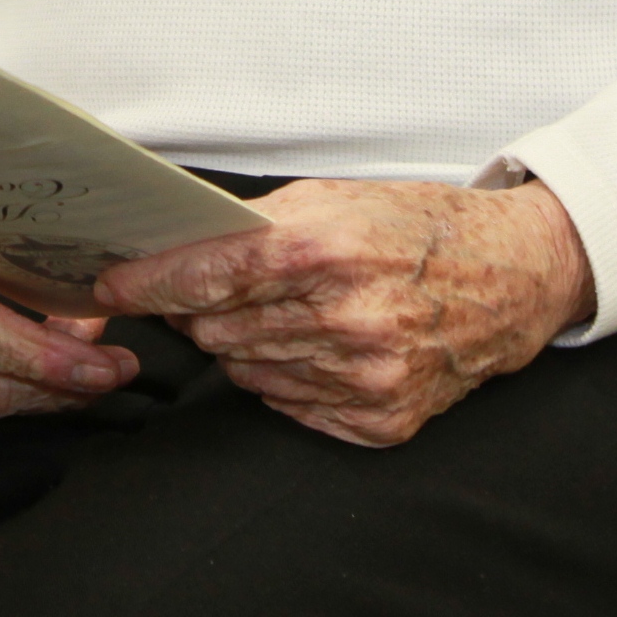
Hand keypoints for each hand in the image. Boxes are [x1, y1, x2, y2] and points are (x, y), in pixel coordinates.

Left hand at [93, 178, 592, 448]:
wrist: (506, 277)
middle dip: (197, 308)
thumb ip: (249, 226)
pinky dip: (281, 375)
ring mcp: (365, 376)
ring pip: (247, 368)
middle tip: (201, 288)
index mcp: (328, 249)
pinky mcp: (380, 418)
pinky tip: (308, 344)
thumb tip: (172, 245)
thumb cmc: (410, 226)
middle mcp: (347, 318)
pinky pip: (288, 404)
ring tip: (275, 310)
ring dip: (240, 341)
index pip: (210, 273)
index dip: (151, 281)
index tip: (111, 284)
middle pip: (220, 326)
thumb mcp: (328, 199)